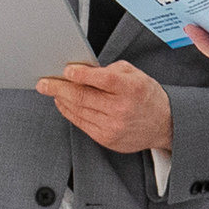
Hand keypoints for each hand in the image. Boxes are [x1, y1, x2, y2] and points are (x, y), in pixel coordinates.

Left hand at [36, 61, 172, 152]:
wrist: (163, 123)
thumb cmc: (147, 96)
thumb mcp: (136, 75)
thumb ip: (111, 70)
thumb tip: (84, 70)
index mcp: (132, 88)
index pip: (103, 79)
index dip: (82, 74)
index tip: (67, 70)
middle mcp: (122, 108)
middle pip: (84, 97)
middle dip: (59, 88)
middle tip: (44, 83)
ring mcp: (113, 126)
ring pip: (79, 111)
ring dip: (61, 100)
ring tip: (51, 91)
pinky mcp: (106, 138)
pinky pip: (81, 123)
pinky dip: (69, 112)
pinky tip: (64, 104)